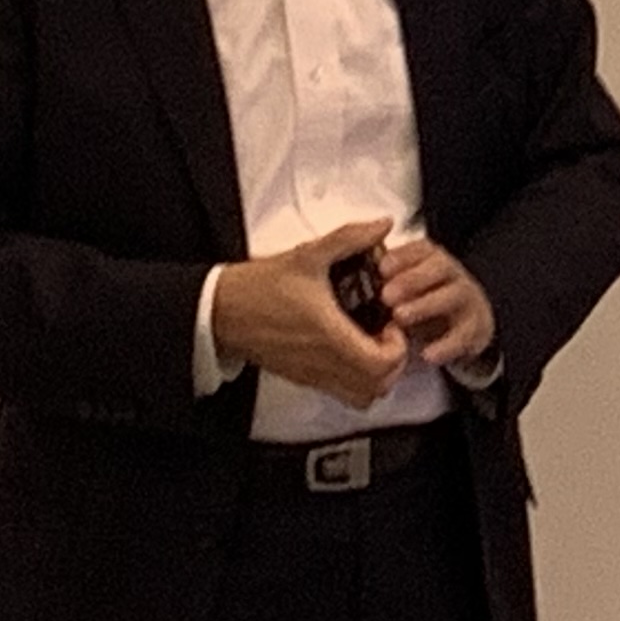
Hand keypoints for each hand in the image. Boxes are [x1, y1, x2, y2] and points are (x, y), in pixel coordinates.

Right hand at [210, 217, 408, 406]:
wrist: (221, 310)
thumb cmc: (261, 286)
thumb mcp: (309, 254)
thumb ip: (351, 238)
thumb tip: (383, 224)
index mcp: (329, 337)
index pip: (380, 364)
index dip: (398, 345)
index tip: (391, 319)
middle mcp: (323, 364)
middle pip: (377, 387)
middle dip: (394, 361)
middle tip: (388, 330)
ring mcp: (312, 375)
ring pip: (360, 396)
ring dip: (377, 374)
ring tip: (372, 340)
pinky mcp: (301, 378)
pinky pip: (341, 392)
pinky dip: (357, 379)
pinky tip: (351, 346)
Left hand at [377, 234, 497, 373]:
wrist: (462, 326)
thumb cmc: (418, 302)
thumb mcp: (400, 287)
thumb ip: (379, 280)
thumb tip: (342, 275)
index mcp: (430, 260)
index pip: (421, 249)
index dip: (402, 257)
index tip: (381, 268)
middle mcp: (451, 275)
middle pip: (439, 267)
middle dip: (412, 279)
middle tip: (386, 295)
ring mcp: (466, 300)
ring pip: (453, 296)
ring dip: (426, 305)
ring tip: (400, 317)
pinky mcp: (474, 329)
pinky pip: (465, 335)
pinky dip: (446, 345)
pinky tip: (426, 355)